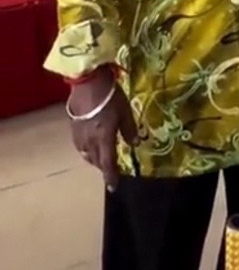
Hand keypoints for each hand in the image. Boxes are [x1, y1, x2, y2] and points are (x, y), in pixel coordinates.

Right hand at [68, 68, 136, 190]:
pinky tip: (91, 144)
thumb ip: (129, 130)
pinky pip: (80, 146)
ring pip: (86, 155)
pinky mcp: (73, 127)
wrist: (88, 81)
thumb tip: (134, 144)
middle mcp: (90, 142)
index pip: (108, 164)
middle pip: (96, 161)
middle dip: (104, 168)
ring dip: (95, 159)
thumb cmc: (110, 96)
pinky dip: (87, 149)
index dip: (111, 177)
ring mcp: (79, 135)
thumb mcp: (125, 112)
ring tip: (102, 157)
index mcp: (104, 139)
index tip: (113, 187)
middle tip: (110, 170)